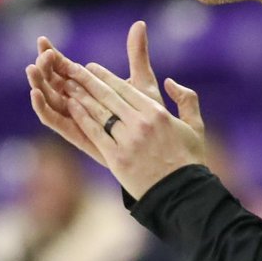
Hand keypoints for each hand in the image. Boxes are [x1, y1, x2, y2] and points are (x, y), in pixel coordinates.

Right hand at [26, 20, 166, 164]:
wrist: (159, 153)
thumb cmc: (153, 119)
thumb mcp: (142, 83)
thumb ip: (137, 55)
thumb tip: (139, 23)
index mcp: (91, 92)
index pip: (66, 69)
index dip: (53, 55)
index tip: (43, 40)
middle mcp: (80, 106)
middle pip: (53, 83)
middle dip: (43, 67)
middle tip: (39, 53)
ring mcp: (78, 121)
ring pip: (51, 100)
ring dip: (39, 84)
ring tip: (32, 68)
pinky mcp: (78, 136)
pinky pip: (56, 123)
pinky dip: (43, 108)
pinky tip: (36, 93)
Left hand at [26, 21, 206, 199]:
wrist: (182, 193)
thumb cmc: (189, 160)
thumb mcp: (195, 126)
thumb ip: (186, 99)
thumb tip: (169, 82)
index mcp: (157, 112)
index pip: (125, 88)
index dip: (105, 76)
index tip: (91, 67)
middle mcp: (141, 122)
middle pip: (108, 96)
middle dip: (86, 80)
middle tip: (70, 68)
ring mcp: (128, 140)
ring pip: (99, 111)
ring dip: (80, 95)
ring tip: (65, 85)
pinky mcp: (117, 158)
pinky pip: (95, 132)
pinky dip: (82, 118)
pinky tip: (70, 107)